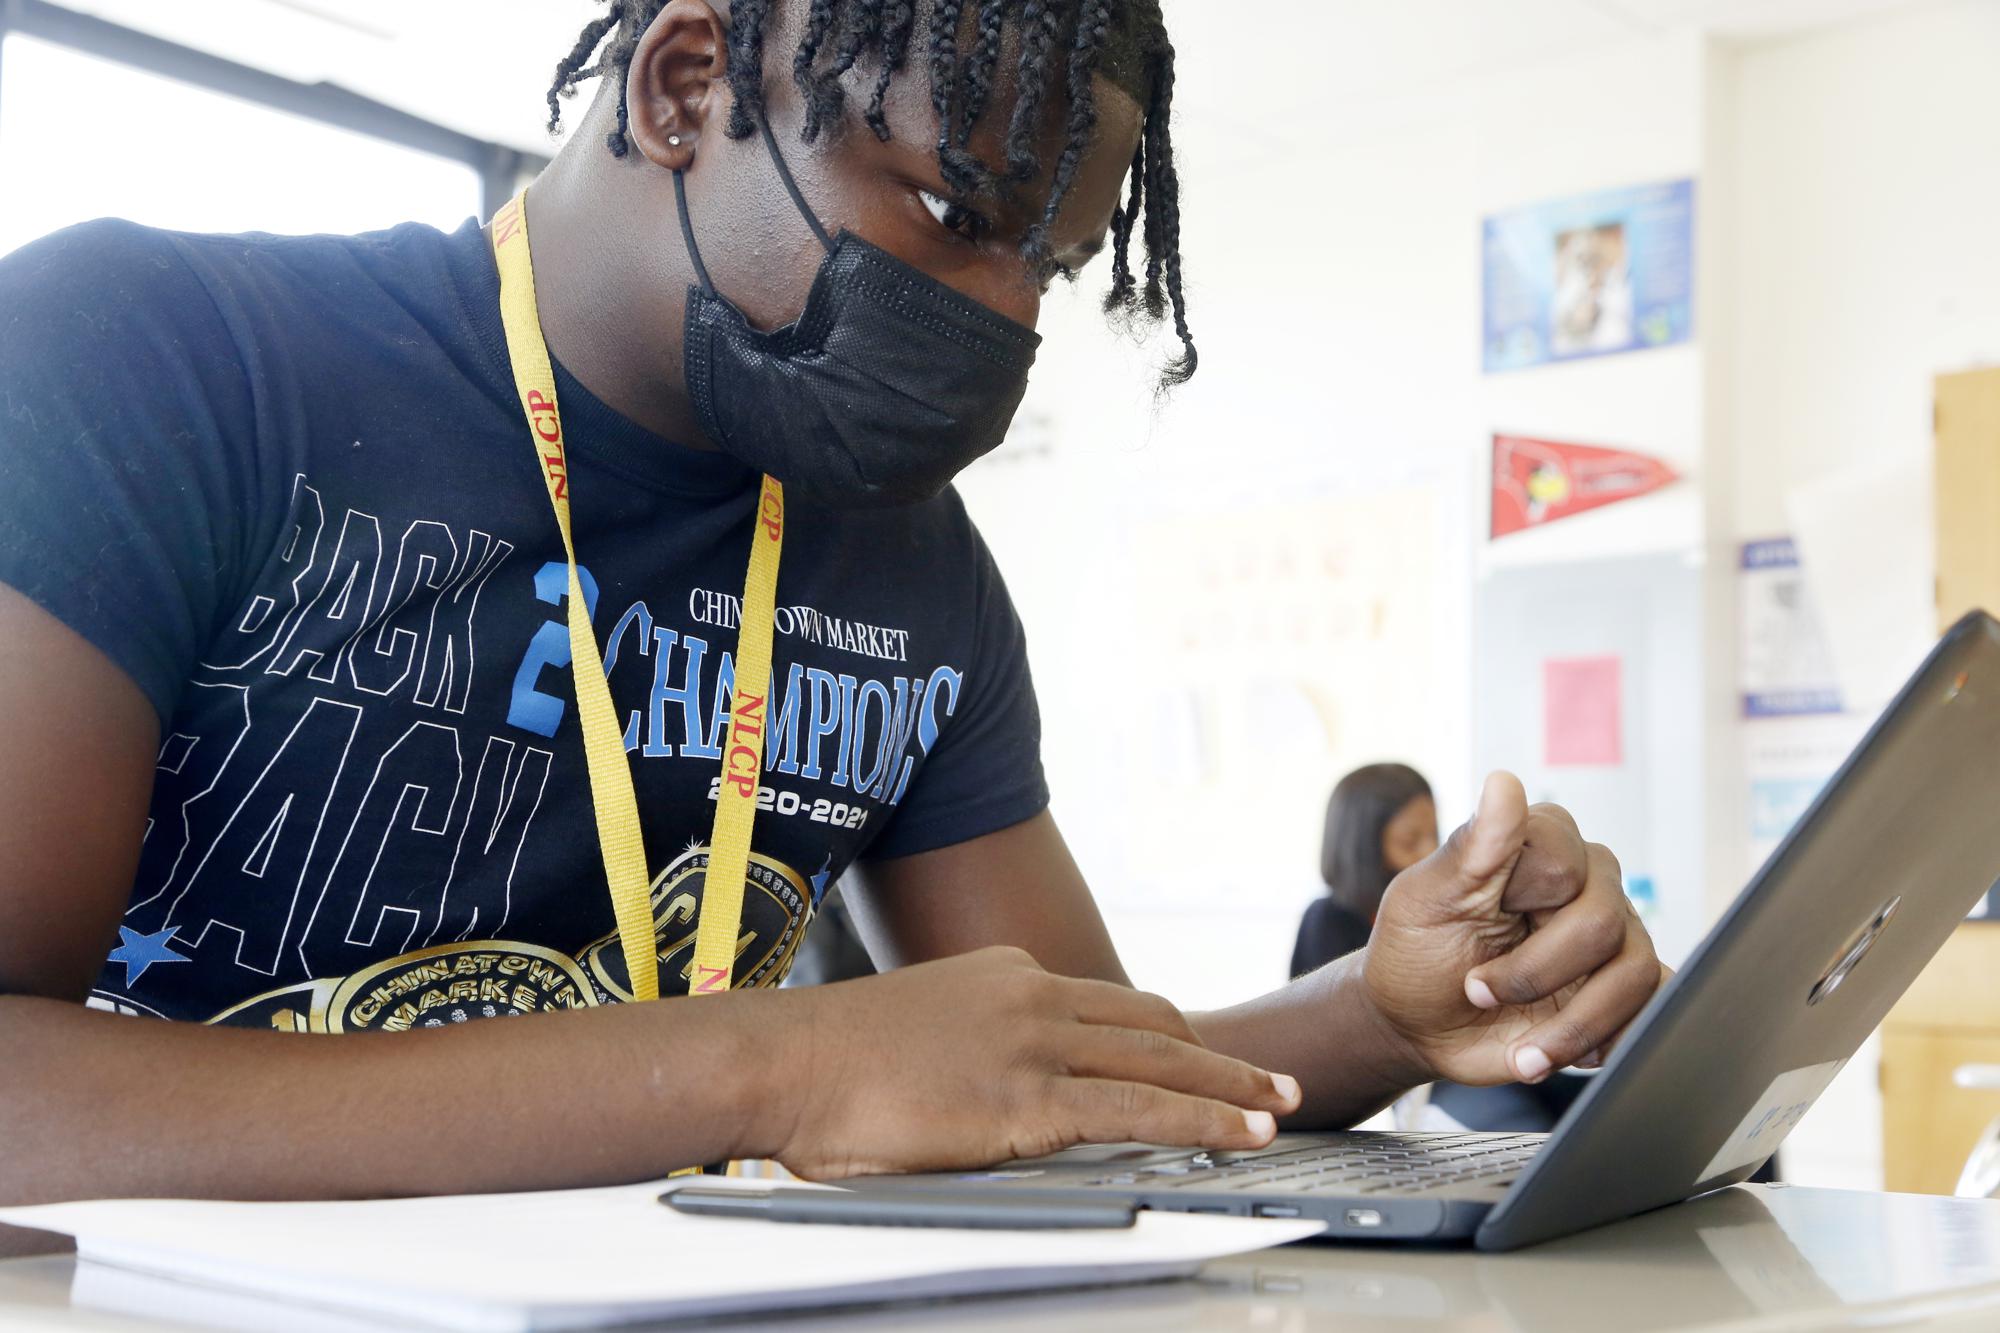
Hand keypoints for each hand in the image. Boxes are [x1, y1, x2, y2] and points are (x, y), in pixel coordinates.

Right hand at [771, 946, 1301, 1179]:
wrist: (780, 1062)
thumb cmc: (825, 1063)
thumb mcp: (916, 1030)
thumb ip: (970, 1046)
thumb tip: (985, 1087)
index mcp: (1003, 974)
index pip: (1108, 1001)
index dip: (1166, 1032)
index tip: (1201, 1053)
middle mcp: (1031, 995)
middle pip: (1153, 1020)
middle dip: (1220, 1052)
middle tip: (1270, 1077)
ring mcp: (1033, 1044)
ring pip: (1163, 1059)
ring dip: (1232, 1085)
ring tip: (1280, 1105)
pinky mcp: (1027, 1100)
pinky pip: (1141, 1108)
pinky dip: (1204, 1119)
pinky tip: (1241, 1133)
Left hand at [1364, 772, 1667, 1085]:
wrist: (1417, 1023)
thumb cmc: (1416, 950)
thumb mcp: (1425, 899)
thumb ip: (1472, 846)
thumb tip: (1504, 782)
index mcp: (1539, 842)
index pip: (1564, 861)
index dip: (1518, 903)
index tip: (1469, 923)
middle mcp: (1588, 882)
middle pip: (1601, 923)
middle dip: (1533, 974)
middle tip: (1477, 992)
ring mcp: (1613, 937)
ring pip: (1636, 972)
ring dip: (1570, 1025)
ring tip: (1522, 1052)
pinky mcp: (1624, 991)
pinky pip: (1657, 1009)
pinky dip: (1608, 1042)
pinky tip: (1557, 1053)